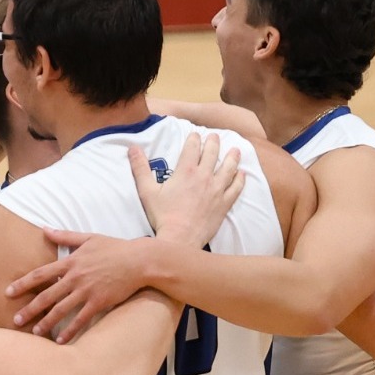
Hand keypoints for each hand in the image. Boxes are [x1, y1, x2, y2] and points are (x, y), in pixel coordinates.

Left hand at [5, 231, 157, 341]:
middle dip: (29, 309)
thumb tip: (44, 229)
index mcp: (71, 262)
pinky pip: (81, 319)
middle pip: (46, 296)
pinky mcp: (99, 302)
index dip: (22, 284)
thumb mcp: (89, 238)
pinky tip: (60, 340)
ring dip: (46, 323)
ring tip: (34, 333)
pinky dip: (69, 330)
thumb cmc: (114, 248)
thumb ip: (65, 236)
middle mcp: (75, 278)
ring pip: (61, 310)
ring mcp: (87, 291)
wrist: (139, 260)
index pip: (40, 274)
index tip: (8, 292)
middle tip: (15, 320)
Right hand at [135, 133, 243, 247]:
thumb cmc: (162, 216)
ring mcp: (216, 190)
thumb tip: (133, 148)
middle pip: (212, 153)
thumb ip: (140, 168)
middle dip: (213, 142)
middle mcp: (204, 177)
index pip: (192, 147)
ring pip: (228, 168)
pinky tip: (241, 174)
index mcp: (186, 171)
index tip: (195, 135)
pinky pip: (235, 188)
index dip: (194, 138)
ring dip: (232, 157)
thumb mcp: (147, 191)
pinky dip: (240, 180)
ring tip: (235, 150)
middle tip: (214, 137)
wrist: (180, 239)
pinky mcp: (223, 204)